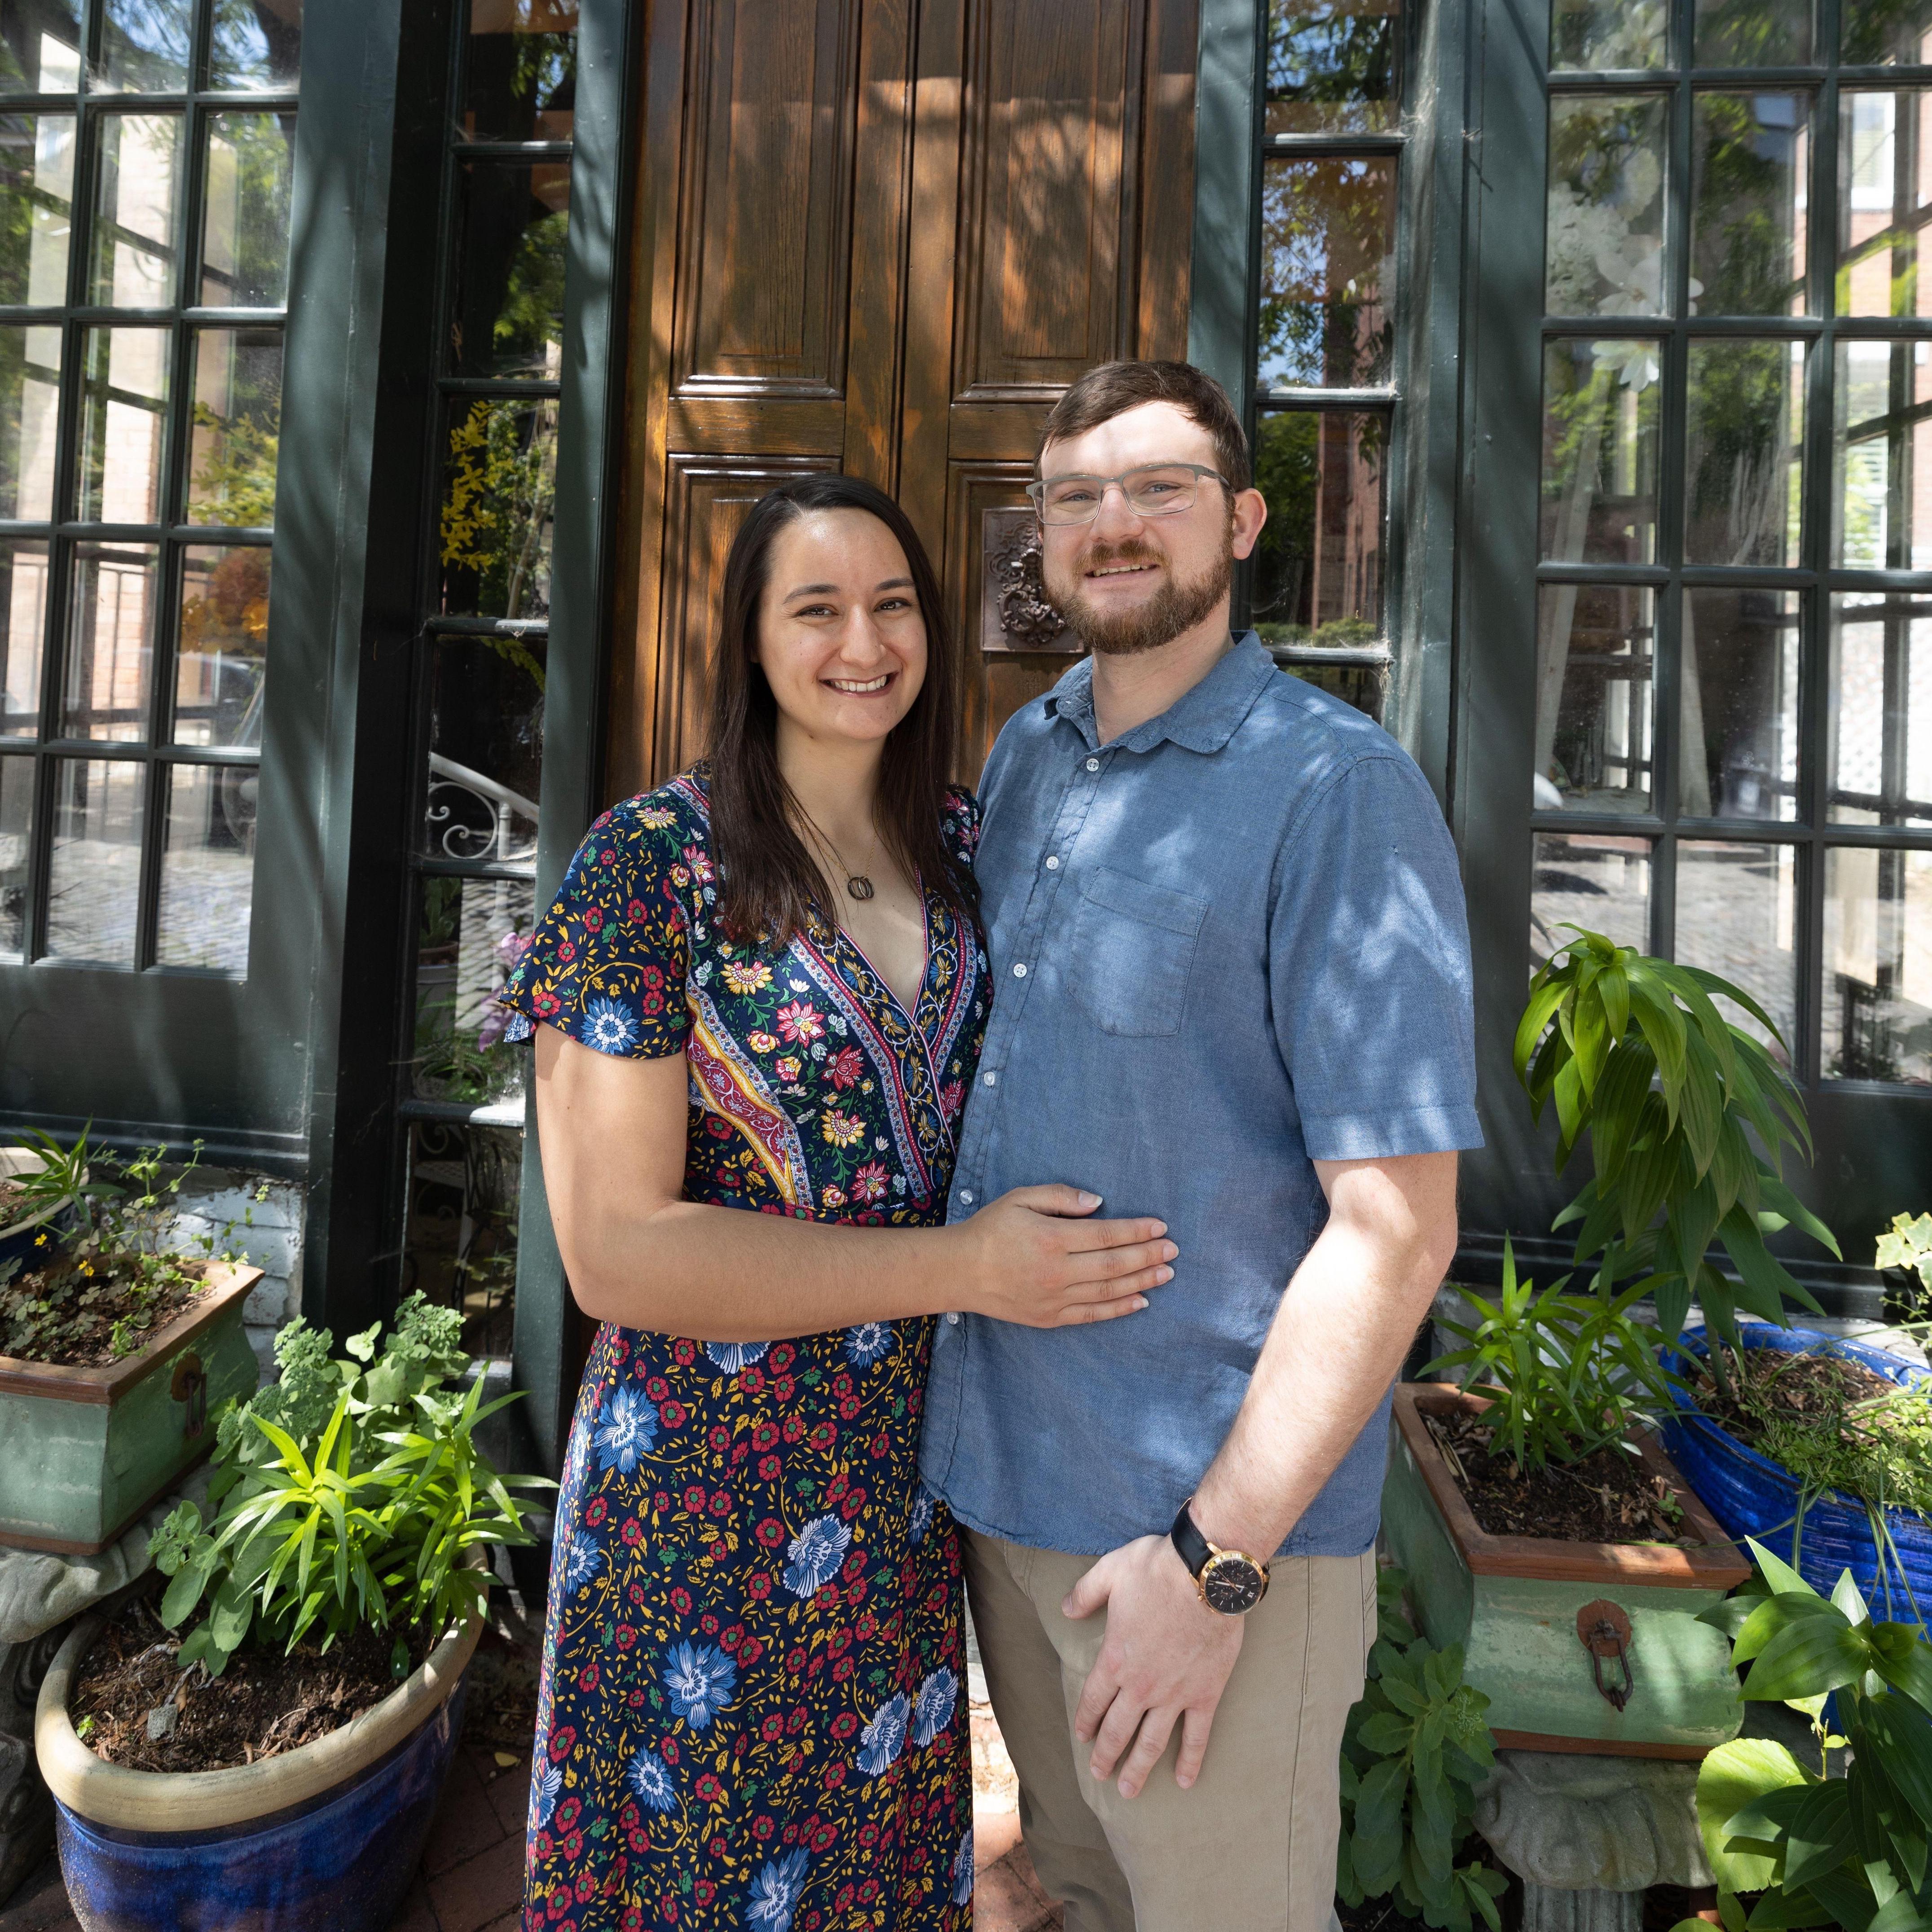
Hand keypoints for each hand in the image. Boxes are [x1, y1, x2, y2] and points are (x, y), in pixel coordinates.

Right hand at [956, 1186, 1175, 1328]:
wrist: (959, 1271)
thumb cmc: (991, 1228)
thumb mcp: (1021, 1198)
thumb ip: (1060, 1196)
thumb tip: (1099, 1203)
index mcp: (1051, 1238)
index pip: (1106, 1235)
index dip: (1137, 1231)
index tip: (1160, 1227)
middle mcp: (1057, 1271)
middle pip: (1114, 1264)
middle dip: (1148, 1256)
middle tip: (1173, 1250)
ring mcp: (1055, 1298)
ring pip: (1108, 1290)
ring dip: (1142, 1281)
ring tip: (1167, 1273)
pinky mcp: (1050, 1317)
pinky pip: (1093, 1314)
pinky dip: (1119, 1308)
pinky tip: (1141, 1300)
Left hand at [1064, 1533, 1242, 1797]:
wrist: (1206, 1576)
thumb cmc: (1157, 1570)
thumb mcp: (1110, 1572)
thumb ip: (1085, 1593)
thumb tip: (1065, 1609)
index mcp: (1115, 1659)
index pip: (1094, 1700)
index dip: (1086, 1721)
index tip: (1082, 1738)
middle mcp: (1140, 1685)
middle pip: (1118, 1729)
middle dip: (1105, 1755)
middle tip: (1099, 1775)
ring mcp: (1174, 1695)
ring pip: (1152, 1741)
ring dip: (1138, 1768)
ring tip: (1128, 1790)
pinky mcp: (1205, 1695)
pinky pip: (1196, 1736)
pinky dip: (1190, 1760)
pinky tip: (1185, 1781)